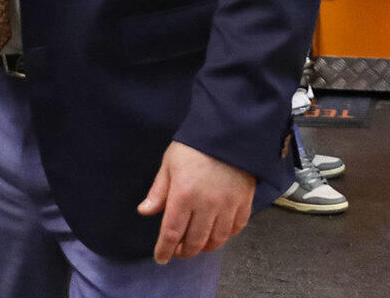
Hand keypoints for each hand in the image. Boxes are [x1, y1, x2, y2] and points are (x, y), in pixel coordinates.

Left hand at [137, 142, 253, 264]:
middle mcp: (206, 205)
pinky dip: (226, 236)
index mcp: (183, 195)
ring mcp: (227, 205)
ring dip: (204, 247)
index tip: (161, 258)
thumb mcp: (169, 164)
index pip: (172, 233)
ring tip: (196, 245)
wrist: (229, 130)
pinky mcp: (244, 202)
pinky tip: (218, 234)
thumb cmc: (194, 145)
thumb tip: (145, 211)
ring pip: (216, 239)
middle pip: (195, 241)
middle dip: (184, 251)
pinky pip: (236, 228)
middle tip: (178, 251)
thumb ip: (158, 191)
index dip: (165, 249)